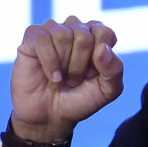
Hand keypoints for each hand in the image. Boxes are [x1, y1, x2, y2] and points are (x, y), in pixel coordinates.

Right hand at [9, 16, 123, 143]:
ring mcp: (54, 30)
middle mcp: (76, 29)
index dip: (99, 59)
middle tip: (74, 79)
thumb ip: (114, 69)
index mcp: (97, 37)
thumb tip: (102, 48)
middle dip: (80, 65)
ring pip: (63, 35)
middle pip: (84, 36)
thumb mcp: (107, 90)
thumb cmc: (80, 99)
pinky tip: (51, 76)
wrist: (50, 117)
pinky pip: (42, 39)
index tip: (92, 75)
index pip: (105, 33)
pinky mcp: (33, 37)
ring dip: (64, 64)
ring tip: (62, 78)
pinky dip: (49, 61)